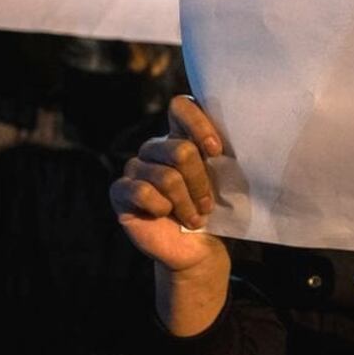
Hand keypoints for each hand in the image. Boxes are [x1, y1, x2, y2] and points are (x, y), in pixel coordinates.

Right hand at [109, 96, 229, 334]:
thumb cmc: (215, 210)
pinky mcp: (120, 192)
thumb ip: (223, 155)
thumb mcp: (225, 180)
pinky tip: (165, 216)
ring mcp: (135, 168)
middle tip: (207, 204)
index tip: (217, 151)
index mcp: (181, 136)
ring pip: (166, 177)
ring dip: (186, 204)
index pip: (181, 107)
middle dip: (200, 183)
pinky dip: (161, 209)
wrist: (198, 248)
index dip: (198, 124)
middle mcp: (156, 148)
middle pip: (180, 150)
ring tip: (193, 218)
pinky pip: (141, 192)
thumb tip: (233, 140)